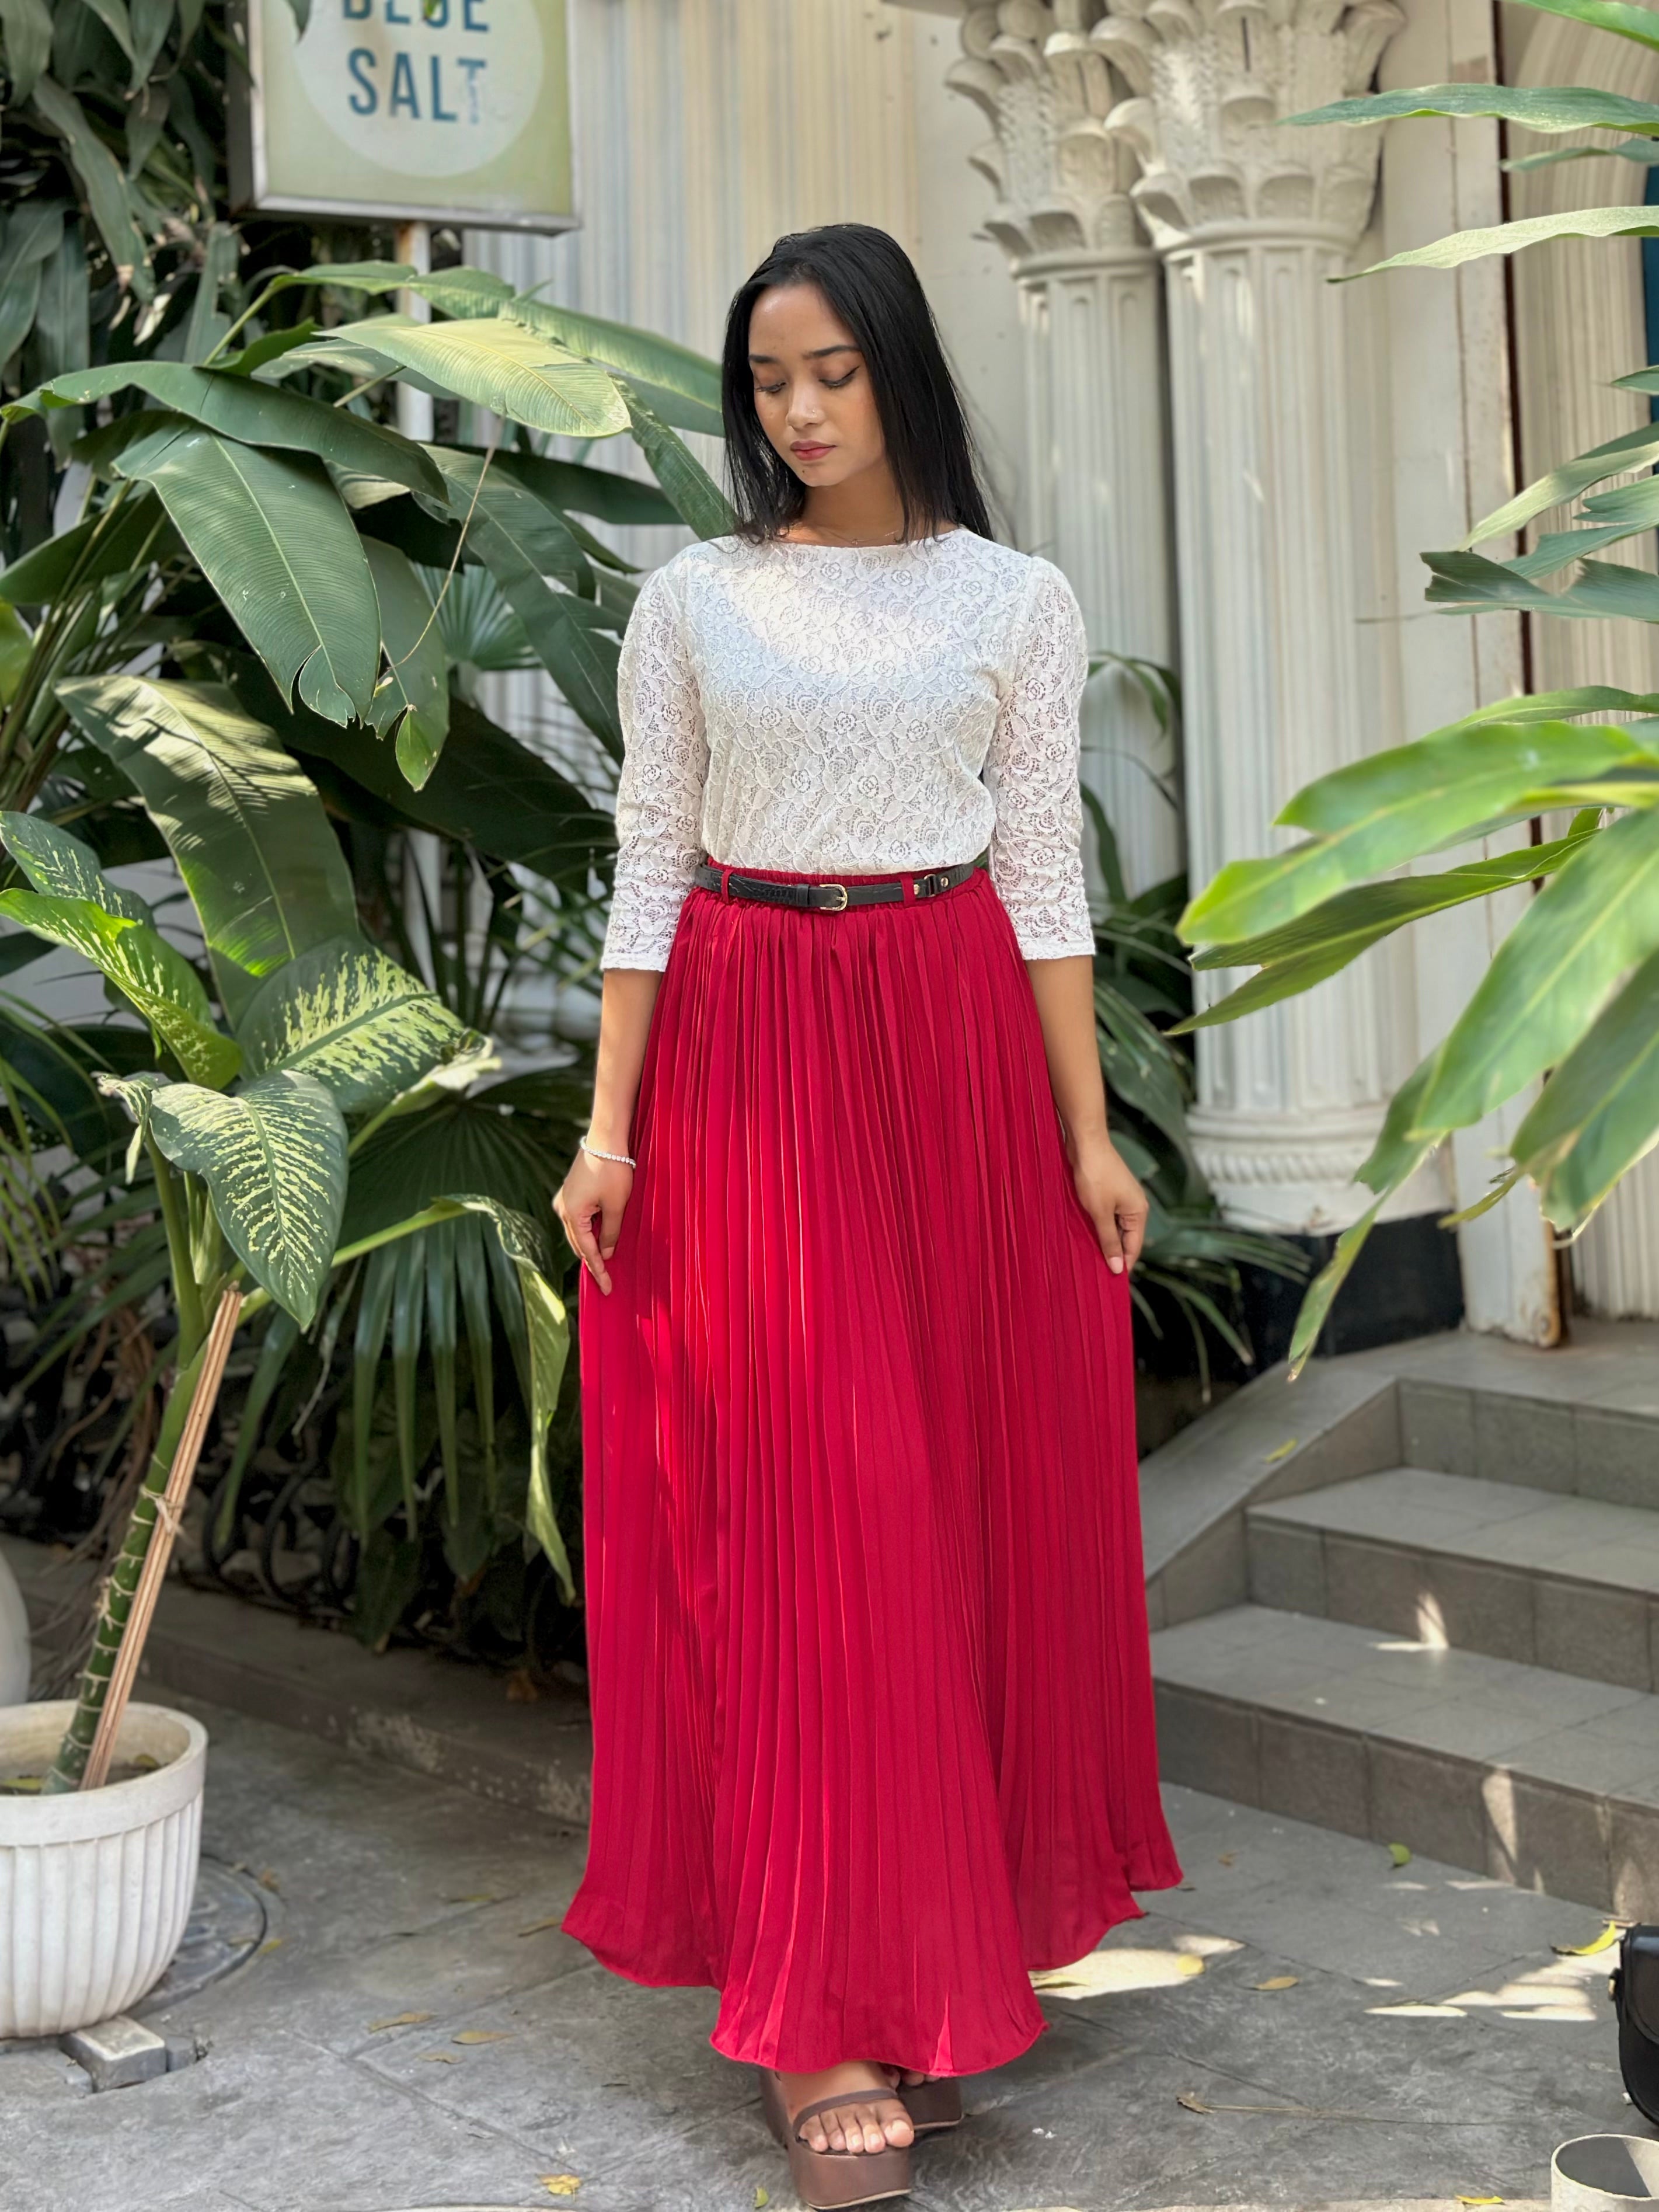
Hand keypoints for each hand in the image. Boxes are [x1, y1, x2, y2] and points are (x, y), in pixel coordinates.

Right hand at [553, 1147, 632, 1294]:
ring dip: (590, 1245)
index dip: (598, 1270)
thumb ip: (610, 1232)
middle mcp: (563, 1209)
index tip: (607, 1288)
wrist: (605, 1139)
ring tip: (604, 1263)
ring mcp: (564, 1199)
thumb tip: (607, 1252)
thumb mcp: (616, 1205)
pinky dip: (587, 1230)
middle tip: (606, 1281)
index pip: (587, 1251)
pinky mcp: (570, 1191)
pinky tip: (599, 1237)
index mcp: (572, 1214)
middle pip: (578, 1243)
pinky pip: (578, 1218)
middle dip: (592, 1261)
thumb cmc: (613, 1170)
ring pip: (577, 1231)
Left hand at [1067, 1134, 1146, 1276]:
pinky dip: (1098, 1225)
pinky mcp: (1109, 1191)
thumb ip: (1108, 1241)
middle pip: (1126, 1239)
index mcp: (1138, 1212)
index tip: (1109, 1283)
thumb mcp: (1100, 1213)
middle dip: (1112, 1253)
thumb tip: (1118, 1267)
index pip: (1134, 1248)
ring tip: (1088, 1255)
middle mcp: (1135, 1206)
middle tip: (1095, 1272)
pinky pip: (1107, 1215)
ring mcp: (1122, 1198)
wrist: (1087, 1142)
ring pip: (1115, 1227)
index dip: (1123, 1265)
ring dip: (1103, 1239)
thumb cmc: (1095, 1175)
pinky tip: (1085, 1233)